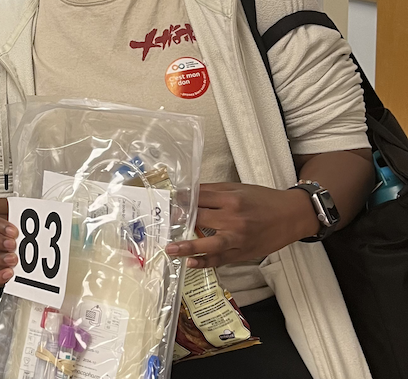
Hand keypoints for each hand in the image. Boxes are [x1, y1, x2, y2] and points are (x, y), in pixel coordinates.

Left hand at [166, 182, 319, 267]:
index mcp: (231, 199)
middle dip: (179, 220)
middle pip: (200, 218)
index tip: (166, 202)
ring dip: (188, 247)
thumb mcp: (238, 189)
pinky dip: (205, 262)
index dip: (180, 200)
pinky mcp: (243, 252)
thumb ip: (213, 192)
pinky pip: (221, 259)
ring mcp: (238, 237)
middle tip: (161, 223)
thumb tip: (188, 194)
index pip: (198, 198)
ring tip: (170, 249)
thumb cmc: (263, 200)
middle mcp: (233, 218)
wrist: (291, 216)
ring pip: (209, 243)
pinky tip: (190, 263)